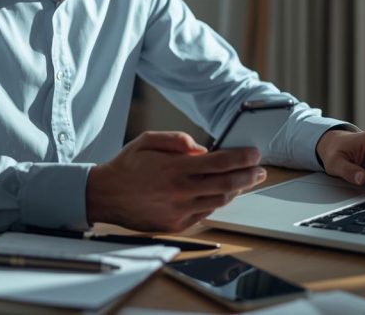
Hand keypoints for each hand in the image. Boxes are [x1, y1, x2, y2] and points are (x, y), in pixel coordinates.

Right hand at [86, 131, 266, 231]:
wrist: (104, 195)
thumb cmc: (127, 166)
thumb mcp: (148, 140)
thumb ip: (176, 140)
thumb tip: (201, 148)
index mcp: (176, 168)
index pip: (220, 162)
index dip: (242, 158)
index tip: (255, 154)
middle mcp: (180, 191)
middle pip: (226, 184)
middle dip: (249, 177)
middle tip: (260, 171)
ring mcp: (179, 210)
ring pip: (218, 201)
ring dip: (235, 191)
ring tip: (245, 182)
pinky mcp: (175, 225)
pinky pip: (204, 214)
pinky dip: (216, 203)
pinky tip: (221, 195)